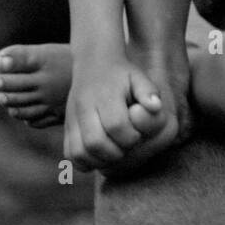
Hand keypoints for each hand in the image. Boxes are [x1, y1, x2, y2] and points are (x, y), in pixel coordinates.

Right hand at [63, 53, 164, 170]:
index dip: (130, 136)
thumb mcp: (138, 77)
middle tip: (125, 147)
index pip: (116, 125)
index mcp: (104, 95)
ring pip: (79, 153)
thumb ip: (148, 92)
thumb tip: (156, 107)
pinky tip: (99, 155)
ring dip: (99, 160)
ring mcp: (72, 119)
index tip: (137, 134)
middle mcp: (84, 107)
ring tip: (114, 153)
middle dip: (115, 152)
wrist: (94, 63)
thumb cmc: (122, 74)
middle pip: (95, 142)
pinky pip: (71, 155)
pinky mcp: (67, 128)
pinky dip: (85, 162)